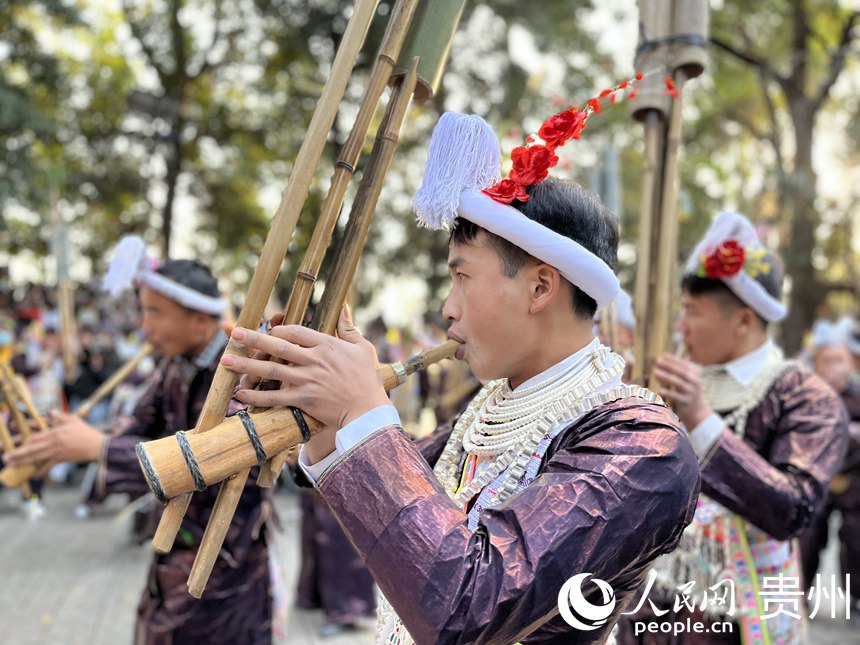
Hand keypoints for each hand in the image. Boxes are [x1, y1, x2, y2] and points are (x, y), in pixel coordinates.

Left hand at [3, 410, 104, 471]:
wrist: (97, 446)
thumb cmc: (86, 432)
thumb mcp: (73, 420)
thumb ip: (60, 417)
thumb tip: (51, 412)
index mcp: (54, 431)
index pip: (35, 435)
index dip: (22, 438)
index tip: (12, 440)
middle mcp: (53, 441)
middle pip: (31, 447)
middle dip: (16, 453)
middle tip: (5, 457)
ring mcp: (56, 451)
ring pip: (35, 457)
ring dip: (22, 461)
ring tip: (11, 465)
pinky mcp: (61, 459)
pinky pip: (48, 466)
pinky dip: (40, 471)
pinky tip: (33, 475)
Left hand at [220, 307, 390, 461]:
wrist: (367, 411)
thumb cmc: (367, 379)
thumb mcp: (362, 348)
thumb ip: (348, 327)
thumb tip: (342, 307)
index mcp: (326, 345)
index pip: (296, 331)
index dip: (279, 329)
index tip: (268, 329)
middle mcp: (313, 361)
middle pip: (278, 347)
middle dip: (254, 339)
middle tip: (235, 334)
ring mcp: (306, 380)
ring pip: (271, 371)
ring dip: (246, 366)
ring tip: (226, 361)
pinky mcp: (302, 400)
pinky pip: (274, 397)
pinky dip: (256, 396)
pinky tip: (240, 394)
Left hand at [653, 354, 712, 429]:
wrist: (698, 411)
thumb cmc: (688, 391)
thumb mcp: (687, 379)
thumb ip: (677, 369)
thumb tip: (663, 356)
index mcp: (694, 374)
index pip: (683, 364)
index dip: (673, 360)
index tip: (661, 356)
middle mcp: (694, 382)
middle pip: (681, 372)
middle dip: (669, 366)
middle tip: (657, 362)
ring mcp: (691, 392)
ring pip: (679, 384)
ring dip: (667, 378)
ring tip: (655, 373)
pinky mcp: (686, 402)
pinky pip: (677, 397)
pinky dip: (669, 393)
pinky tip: (660, 390)